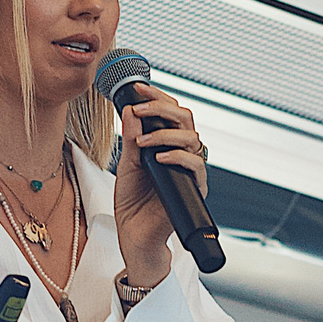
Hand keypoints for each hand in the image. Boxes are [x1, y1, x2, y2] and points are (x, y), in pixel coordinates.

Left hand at [114, 83, 205, 284]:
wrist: (135, 234)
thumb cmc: (133, 201)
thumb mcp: (127, 164)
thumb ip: (131, 139)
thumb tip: (129, 109)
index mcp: (167, 144)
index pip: (170, 112)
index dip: (157, 97)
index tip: (138, 87)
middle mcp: (182, 153)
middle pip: (186, 118)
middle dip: (163, 108)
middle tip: (140, 109)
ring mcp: (190, 170)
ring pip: (193, 137)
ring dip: (166, 134)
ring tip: (143, 142)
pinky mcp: (194, 188)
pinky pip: (195, 165)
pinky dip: (177, 157)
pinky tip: (159, 158)